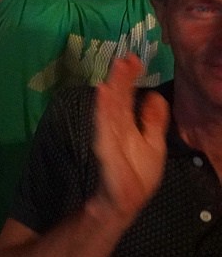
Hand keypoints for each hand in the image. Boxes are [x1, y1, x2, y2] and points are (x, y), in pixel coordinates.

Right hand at [93, 54, 168, 221]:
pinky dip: (102, 108)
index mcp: (127, 122)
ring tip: (115, 69)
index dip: (130, 77)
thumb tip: (153, 94)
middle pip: (118, 96)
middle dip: (121, 77)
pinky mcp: (105, 146)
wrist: (126, 199)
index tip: (134, 59)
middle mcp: (115, 124)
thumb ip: (152, 120)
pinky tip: (103, 92)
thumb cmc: (137, 172)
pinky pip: (103, 125)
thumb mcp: (152, 142)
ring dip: (112, 87)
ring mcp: (108, 134)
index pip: (127, 95)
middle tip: (125, 57)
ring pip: (110, 106)